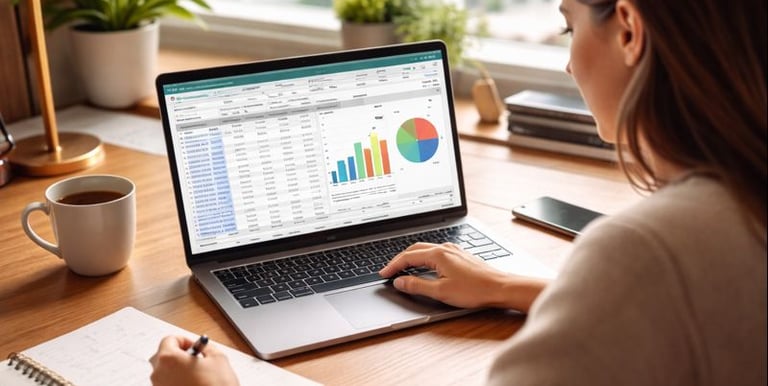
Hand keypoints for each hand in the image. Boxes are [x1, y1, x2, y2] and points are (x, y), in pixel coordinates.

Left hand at [149, 336, 239, 385]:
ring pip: (165, 372)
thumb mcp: (217, 358)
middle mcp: (158, 374)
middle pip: (164, 356)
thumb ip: (206, 347)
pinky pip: (168, 384)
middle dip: (179, 355)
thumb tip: (203, 347)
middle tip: (196, 358)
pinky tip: (193, 384)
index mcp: (169, 359)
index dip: (184, 340)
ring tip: (197, 374)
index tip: (194, 346)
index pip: (169, 340)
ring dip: (178, 369)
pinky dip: (178, 382)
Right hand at [379, 242, 548, 311]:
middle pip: (415, 249)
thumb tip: (400, 282)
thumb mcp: (441, 292)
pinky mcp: (460, 255)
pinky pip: (436, 252)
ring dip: (411, 257)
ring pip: (426, 249)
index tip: (383, 274)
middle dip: (399, 259)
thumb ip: (417, 286)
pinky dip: (424, 258)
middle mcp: (445, 248)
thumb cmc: (475, 290)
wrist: (500, 287)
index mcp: (438, 254)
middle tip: (389, 271)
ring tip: (403, 268)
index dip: (393, 266)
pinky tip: (425, 266)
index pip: (407, 257)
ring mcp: (454, 250)